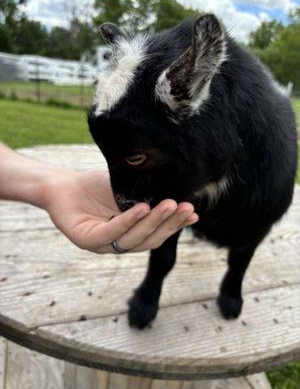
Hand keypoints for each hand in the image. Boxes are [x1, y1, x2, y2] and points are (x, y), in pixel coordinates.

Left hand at [43, 169, 198, 253]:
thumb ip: (147, 193)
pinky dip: (129, 220)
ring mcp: (102, 245)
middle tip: (186, 207)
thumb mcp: (126, 189)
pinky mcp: (86, 240)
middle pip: (149, 239)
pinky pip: (111, 232)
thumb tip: (177, 186)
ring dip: (154, 222)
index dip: (176, 226)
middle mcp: (118, 243)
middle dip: (170, 224)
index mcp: (130, 234)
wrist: (62, 184)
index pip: (157, 234)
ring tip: (170, 204)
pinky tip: (142, 207)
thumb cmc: (95, 187)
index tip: (194, 214)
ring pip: (134, 238)